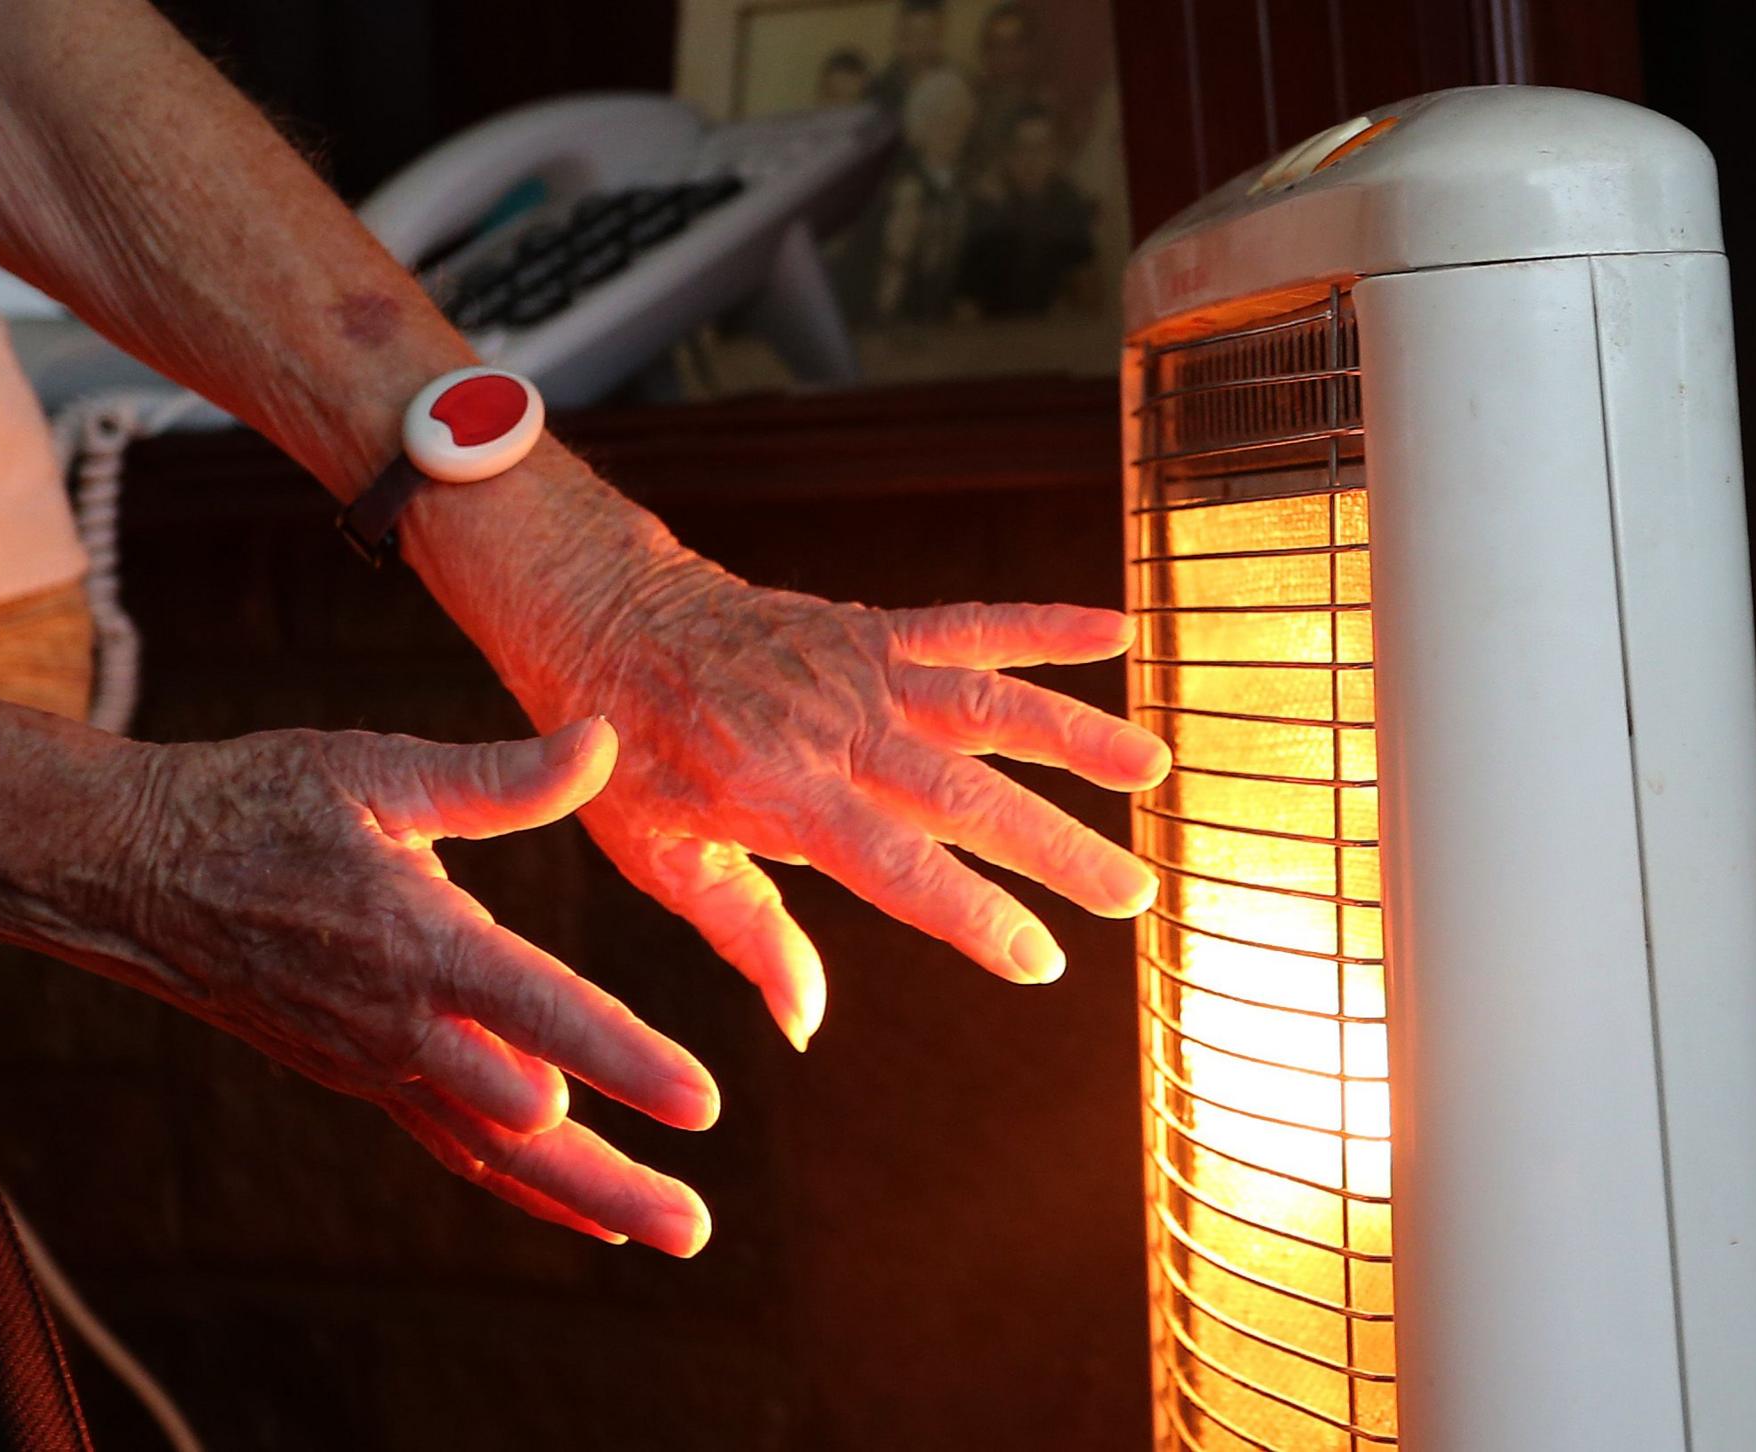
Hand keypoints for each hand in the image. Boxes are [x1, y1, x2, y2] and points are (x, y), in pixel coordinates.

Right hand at [79, 718, 715, 1254]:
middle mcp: (401, 1022)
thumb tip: (603, 739)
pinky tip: (588, 1212)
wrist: (136, 873)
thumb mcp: (377, 767)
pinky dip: (521, 1188)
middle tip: (697, 1230)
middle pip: (525, 1123)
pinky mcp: (361, 1078)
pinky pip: (452, 1148)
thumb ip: (498, 776)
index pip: (543, 1009)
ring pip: (494, 1153)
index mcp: (417, 939)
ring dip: (584, 1196)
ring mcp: (378, 1063)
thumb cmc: (259, 803)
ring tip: (671, 1234)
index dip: (625, 1058)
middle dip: (616, 1174)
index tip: (701, 1101)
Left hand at [509, 558, 1171, 1049]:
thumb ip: (747, 933)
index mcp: (778, 793)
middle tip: (1135, 894)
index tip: (1040, 960)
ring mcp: (857, 670)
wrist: (602, 618)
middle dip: (1056, 846)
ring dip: (1075, 734)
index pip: (895, 866)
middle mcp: (831, 726)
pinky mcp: (869, 629)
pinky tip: (1114, 633)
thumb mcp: (660, 858)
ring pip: (985, 702)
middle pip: (964, 792)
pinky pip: (966, 624)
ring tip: (1153, 769)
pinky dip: (1041, 624)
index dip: (972, 915)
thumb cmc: (625, 759)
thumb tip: (806, 1026)